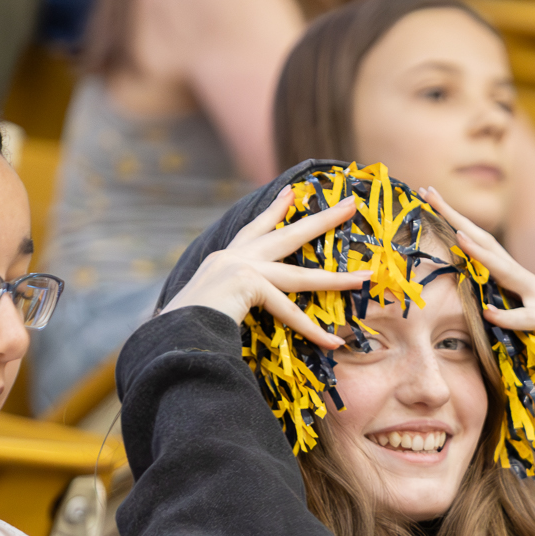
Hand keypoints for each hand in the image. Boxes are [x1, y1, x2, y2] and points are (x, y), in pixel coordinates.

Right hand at [162, 186, 366, 346]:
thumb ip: (225, 302)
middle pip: (288, 234)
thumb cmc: (181, 328)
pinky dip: (310, 333)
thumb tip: (230, 311)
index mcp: (224, 260)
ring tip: (367, 277)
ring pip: (301, 275)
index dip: (276, 210)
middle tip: (352, 204)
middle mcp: (233, 258)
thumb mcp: (207, 306)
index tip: (292, 192)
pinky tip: (332, 343)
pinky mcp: (247, 285)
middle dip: (323, 220)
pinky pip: (288, 313)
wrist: (166, 334)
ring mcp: (241, 269)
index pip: (255, 228)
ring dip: (337, 278)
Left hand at [420, 186, 534, 391]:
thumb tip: (471, 311)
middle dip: (459, 220)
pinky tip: (489, 312)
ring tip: (456, 236)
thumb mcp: (521, 332)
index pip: (483, 249)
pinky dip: (509, 316)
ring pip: (510, 274)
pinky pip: (530, 318)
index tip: (429, 200)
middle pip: (491, 246)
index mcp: (520, 286)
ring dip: (482, 255)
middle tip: (430, 194)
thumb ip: (501, 317)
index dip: (456, 225)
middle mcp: (532, 285)